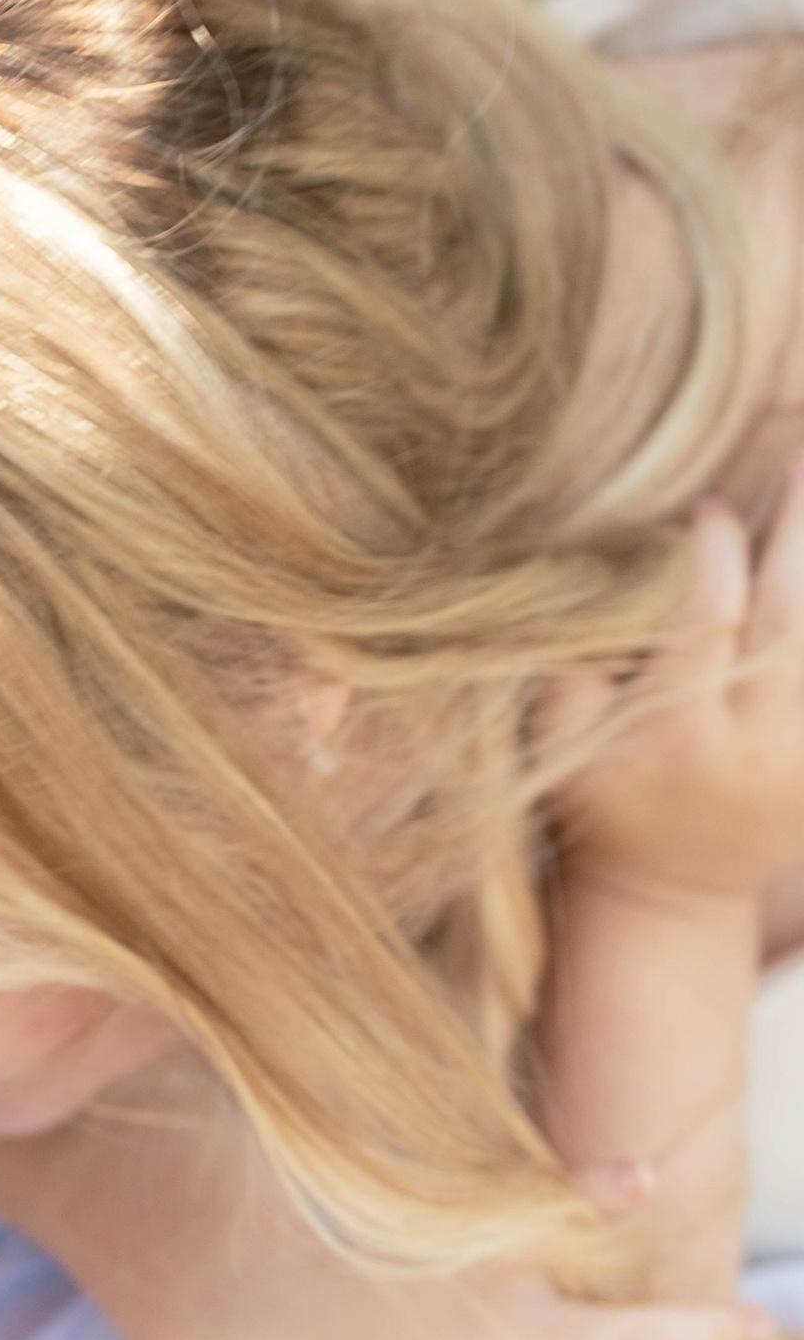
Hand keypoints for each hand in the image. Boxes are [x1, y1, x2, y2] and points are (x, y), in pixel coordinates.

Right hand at [551, 457, 803, 915]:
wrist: (674, 891)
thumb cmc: (606, 799)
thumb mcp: (558, 749)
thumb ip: (569, 669)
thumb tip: (599, 584)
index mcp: (678, 739)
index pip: (705, 617)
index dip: (710, 551)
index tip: (706, 511)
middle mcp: (759, 747)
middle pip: (792, 611)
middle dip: (798, 525)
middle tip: (799, 448)